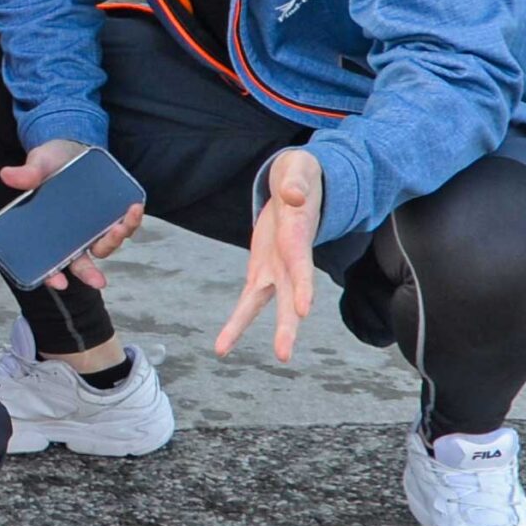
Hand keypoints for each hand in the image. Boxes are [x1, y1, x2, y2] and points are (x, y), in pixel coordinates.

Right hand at [0, 137, 142, 291]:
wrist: (70, 149)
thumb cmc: (49, 162)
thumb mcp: (38, 163)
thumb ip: (28, 173)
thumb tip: (7, 175)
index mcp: (50, 232)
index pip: (49, 262)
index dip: (52, 276)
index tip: (59, 283)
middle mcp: (72, 236)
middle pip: (80, 264)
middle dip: (90, 275)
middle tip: (99, 282)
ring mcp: (92, 228)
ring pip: (104, 246)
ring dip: (114, 240)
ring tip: (121, 223)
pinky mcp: (109, 214)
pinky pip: (122, 226)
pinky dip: (130, 222)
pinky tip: (134, 207)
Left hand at [216, 148, 321, 362]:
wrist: (299, 187)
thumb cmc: (301, 178)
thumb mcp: (301, 171)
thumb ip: (298, 182)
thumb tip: (293, 195)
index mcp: (298, 237)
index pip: (301, 265)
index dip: (303, 285)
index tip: (304, 310)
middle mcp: (289, 261)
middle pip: (289, 296)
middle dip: (287, 326)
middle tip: (283, 355)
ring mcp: (276, 269)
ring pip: (264, 304)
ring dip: (244, 327)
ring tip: (222, 350)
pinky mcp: (260, 270)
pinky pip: (247, 300)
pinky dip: (237, 321)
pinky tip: (221, 346)